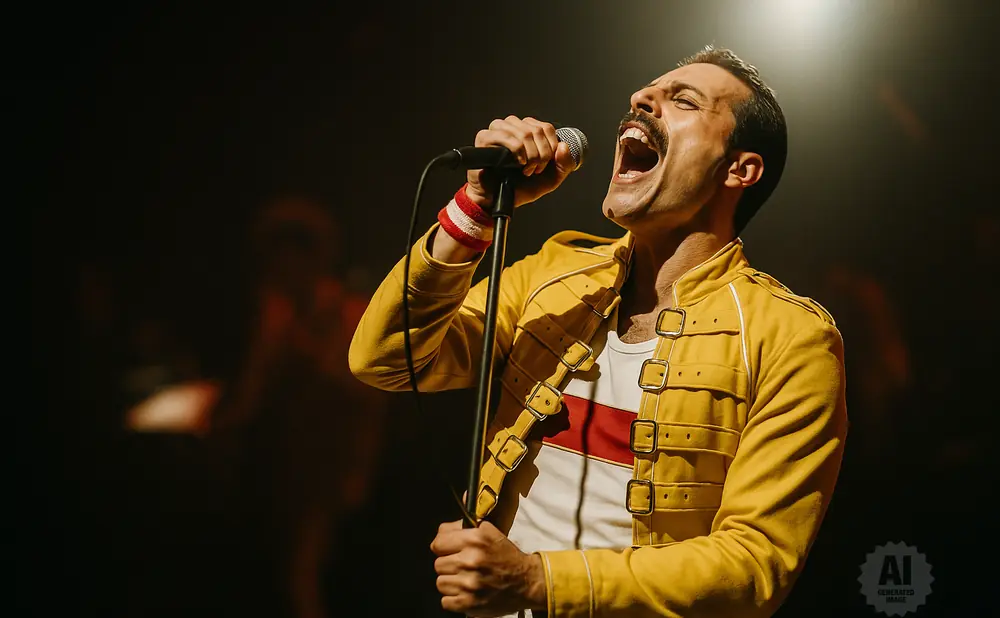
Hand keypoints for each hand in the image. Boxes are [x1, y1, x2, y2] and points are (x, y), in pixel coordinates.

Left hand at [430, 519, 546, 615]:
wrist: (526, 582)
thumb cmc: (507, 557)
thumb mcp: (491, 532)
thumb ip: (470, 519)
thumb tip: (462, 496)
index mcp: (475, 540)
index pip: (438, 542)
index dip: (443, 546)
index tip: (450, 549)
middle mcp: (471, 561)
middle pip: (438, 564)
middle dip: (448, 564)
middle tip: (461, 565)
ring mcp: (469, 584)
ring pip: (440, 582)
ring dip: (451, 582)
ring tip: (464, 579)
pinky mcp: (469, 604)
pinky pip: (445, 601)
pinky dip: (454, 599)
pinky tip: (466, 592)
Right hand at [466, 115, 578, 208]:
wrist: (498, 201)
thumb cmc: (519, 188)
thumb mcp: (550, 179)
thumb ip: (564, 164)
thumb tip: (564, 146)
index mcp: (527, 131)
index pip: (546, 127)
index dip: (551, 147)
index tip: (546, 164)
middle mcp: (513, 127)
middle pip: (536, 130)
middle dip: (541, 155)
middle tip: (535, 170)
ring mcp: (497, 131)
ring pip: (523, 133)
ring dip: (530, 154)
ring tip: (525, 169)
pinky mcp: (484, 138)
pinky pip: (505, 136)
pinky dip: (516, 150)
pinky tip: (517, 163)